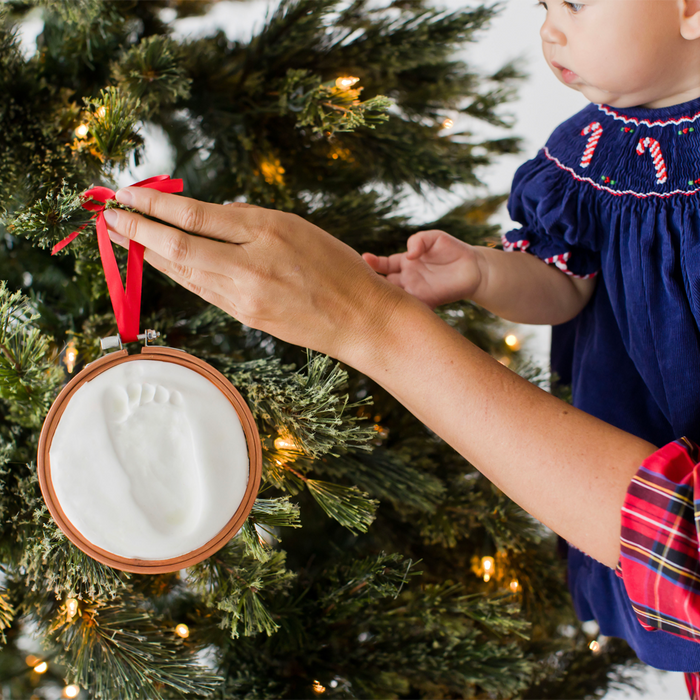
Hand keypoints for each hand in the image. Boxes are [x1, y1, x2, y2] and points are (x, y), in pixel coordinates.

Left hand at [103, 188, 408, 365]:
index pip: (197, 216)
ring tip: (125, 237)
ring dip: (150, 254)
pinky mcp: (245, 316)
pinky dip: (177, 273)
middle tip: (109, 215)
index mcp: (268, 232)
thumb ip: (251, 221)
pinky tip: (161, 264)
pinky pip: (202, 290)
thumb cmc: (338, 268)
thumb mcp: (299, 227)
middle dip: (138, 230)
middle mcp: (250, 265)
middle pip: (179, 247)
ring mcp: (245, 297)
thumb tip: (208, 216)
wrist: (360, 320)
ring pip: (185, 272)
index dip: (156, 205)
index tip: (127, 194)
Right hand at [362, 230, 482, 308]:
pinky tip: (392, 313)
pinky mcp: (427, 303)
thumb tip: (409, 255)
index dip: (372, 263)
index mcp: (405, 262)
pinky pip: (412, 309)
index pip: (383, 264)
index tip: (364, 259)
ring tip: (370, 298)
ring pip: (393, 299)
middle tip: (360, 283)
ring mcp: (415, 292)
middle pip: (383, 284)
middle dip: (371, 284)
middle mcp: (407, 279)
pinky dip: (402, 312)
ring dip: (383, 300)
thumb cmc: (453, 250)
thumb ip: (419, 240)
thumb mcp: (435, 237)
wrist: (476, 268)